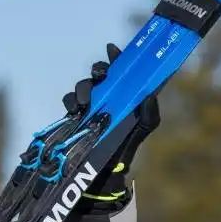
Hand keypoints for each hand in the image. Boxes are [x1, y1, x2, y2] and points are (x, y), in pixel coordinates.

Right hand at [63, 43, 161, 211]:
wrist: (106, 171)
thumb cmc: (127, 145)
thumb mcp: (143, 129)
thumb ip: (150, 113)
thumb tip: (151, 95)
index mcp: (124, 93)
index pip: (121, 69)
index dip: (117, 56)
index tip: (113, 49)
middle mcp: (107, 95)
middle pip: (99, 73)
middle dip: (98, 69)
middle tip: (100, 74)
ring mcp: (90, 105)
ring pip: (83, 85)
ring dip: (84, 88)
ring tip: (86, 101)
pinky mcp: (76, 116)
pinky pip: (69, 102)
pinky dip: (70, 102)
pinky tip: (75, 110)